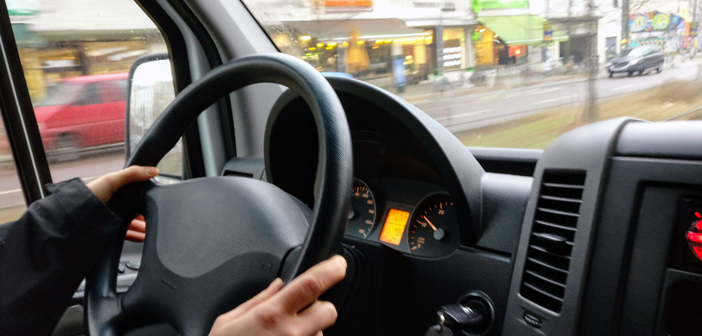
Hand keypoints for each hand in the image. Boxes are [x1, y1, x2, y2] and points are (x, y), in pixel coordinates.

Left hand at [87, 166, 157, 242]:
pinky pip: (126, 233)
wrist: (72, 219)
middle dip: (146, 214)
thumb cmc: (88, 197)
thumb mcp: (111, 180)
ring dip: (143, 226)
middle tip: (156, 217)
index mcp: (116, 191)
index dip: (146, 196)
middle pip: (135, 209)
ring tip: (151, 230)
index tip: (156, 199)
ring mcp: (112, 218)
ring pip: (132, 222)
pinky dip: (136, 236)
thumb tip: (154, 170)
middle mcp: (115, 204)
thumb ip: (132, 174)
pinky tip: (142, 237)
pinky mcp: (110, 230)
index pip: (135, 193)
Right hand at [209, 255, 346, 335]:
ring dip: (308, 332)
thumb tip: (278, 285)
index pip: (312, 284)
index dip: (330, 270)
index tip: (337, 264)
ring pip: (320, 333)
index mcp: (271, 314)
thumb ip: (258, 300)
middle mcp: (290, 333)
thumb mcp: (229, 322)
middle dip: (319, 307)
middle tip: (300, 312)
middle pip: (328, 311)